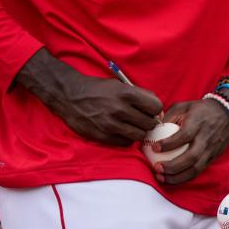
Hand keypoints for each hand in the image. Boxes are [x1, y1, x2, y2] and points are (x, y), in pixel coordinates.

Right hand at [15, 48, 162, 145]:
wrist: (70, 96)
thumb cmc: (98, 89)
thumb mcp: (120, 85)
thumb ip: (140, 95)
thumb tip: (158, 108)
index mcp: (126, 94)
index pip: (156, 106)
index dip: (155, 109)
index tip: (149, 109)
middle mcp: (120, 109)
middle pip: (149, 123)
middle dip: (148, 121)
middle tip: (141, 119)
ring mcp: (111, 124)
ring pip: (139, 135)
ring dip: (139, 131)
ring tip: (132, 125)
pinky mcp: (102, 136)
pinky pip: (125, 143)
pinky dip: (127, 139)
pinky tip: (122, 131)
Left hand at [152, 98, 228, 184]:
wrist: (228, 112)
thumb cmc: (201, 109)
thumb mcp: (184, 106)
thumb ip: (168, 116)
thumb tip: (152, 129)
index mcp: (198, 123)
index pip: (184, 136)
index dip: (168, 144)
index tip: (154, 146)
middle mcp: (206, 138)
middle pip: (191, 157)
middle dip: (172, 166)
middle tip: (156, 168)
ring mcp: (211, 150)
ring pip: (195, 169)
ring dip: (177, 177)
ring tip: (161, 177)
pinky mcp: (213, 158)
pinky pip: (198, 172)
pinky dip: (184, 178)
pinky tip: (171, 179)